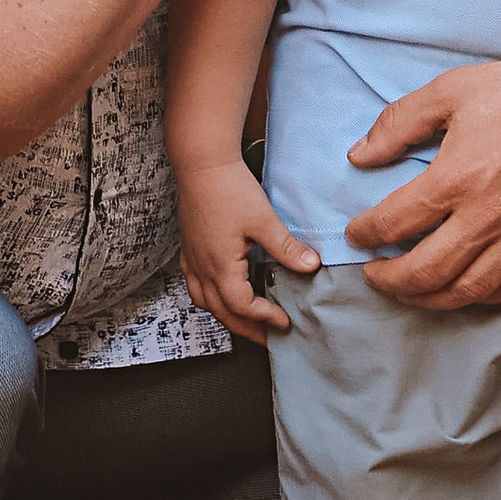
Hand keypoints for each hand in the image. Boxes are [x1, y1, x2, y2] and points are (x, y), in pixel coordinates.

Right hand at [175, 153, 318, 342]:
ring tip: (244, 320)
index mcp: (220, 266)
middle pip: (221, 312)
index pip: (242, 306)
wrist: (201, 162)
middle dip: (245, 328)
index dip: (264, 317)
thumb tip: (311, 266)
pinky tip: (220, 290)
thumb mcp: (263, 219)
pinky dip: (209, 296)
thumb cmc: (227, 187)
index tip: (284, 321)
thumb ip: (286, 246)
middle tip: (266, 337)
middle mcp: (201, 267)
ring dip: (225, 315)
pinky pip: (194, 284)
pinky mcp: (188, 246)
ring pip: (204, 301)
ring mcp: (191, 257)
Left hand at [343, 37, 500, 309]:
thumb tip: (359, 155)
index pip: (395, 223)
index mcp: (457, 177)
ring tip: (409, 289)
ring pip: (466, 291)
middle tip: (373, 274)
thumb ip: (398, 124)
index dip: (366, 234)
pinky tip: (461, 287)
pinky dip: (477, 297)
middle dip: (390, 280)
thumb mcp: (449, 91)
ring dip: (428, 298)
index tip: (356, 235)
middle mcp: (489, 217)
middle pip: (425, 272)